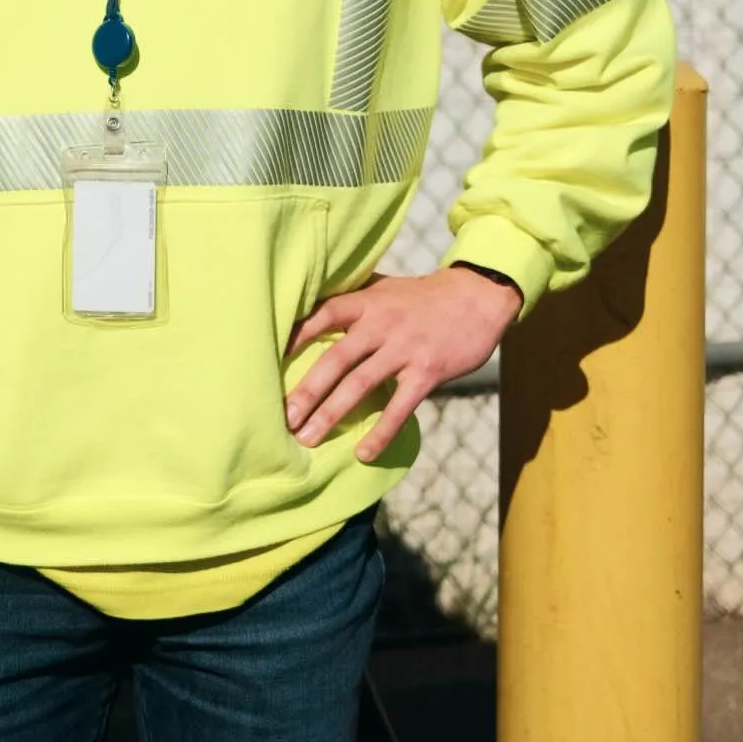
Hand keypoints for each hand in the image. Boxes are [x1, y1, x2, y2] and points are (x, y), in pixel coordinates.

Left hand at [284, 266, 522, 462]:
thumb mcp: (383, 288)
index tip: (266, 360)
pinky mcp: (427, 372)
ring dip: (331, 414)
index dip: (294, 337)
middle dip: (306, 391)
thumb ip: (352, 301)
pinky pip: (399, 407)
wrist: (476, 297)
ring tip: (308, 438)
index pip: (321, 316)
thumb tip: (310, 311)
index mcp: (365, 302)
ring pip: (360, 385)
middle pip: (335, 359)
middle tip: (282, 418)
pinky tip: (362, 453)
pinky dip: (380, 432)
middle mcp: (380, 324)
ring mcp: (404, 349)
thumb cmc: (421, 296)